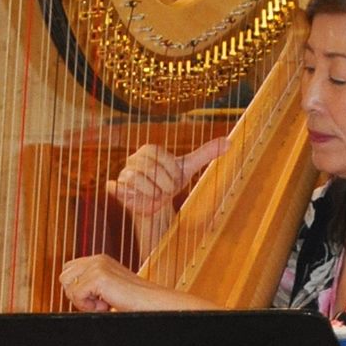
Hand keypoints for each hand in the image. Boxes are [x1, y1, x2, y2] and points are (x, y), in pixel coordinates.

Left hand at [59, 252, 213, 315]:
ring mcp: (97, 266)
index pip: (69, 269)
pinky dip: (88, 306)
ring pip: (67, 285)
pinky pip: (76, 295)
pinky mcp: (98, 277)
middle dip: (76, 294)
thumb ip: (91, 284)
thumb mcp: (108, 288)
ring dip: (82, 301)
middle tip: (98, 302)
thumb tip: (67, 288)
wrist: (152, 304)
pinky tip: (107, 304)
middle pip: (64, 276)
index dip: (76, 288)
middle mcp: (97, 259)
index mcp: (99, 259)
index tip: (95, 299)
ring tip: (104, 302)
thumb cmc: (132, 302)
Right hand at [109, 137, 227, 220]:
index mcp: (149, 149)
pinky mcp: (116, 188)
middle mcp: (133, 159)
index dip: (172, 172)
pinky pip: (115, 187)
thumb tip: (229, 142)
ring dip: (151, 193)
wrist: (158, 204)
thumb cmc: (171, 182)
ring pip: (136, 179)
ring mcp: (124, 173)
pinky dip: (125, 193)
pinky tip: (132, 197)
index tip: (176, 180)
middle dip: (164, 184)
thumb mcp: (188, 168)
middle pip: (149, 169)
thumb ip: (206, 154)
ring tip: (156, 197)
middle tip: (167, 192)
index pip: (161, 157)